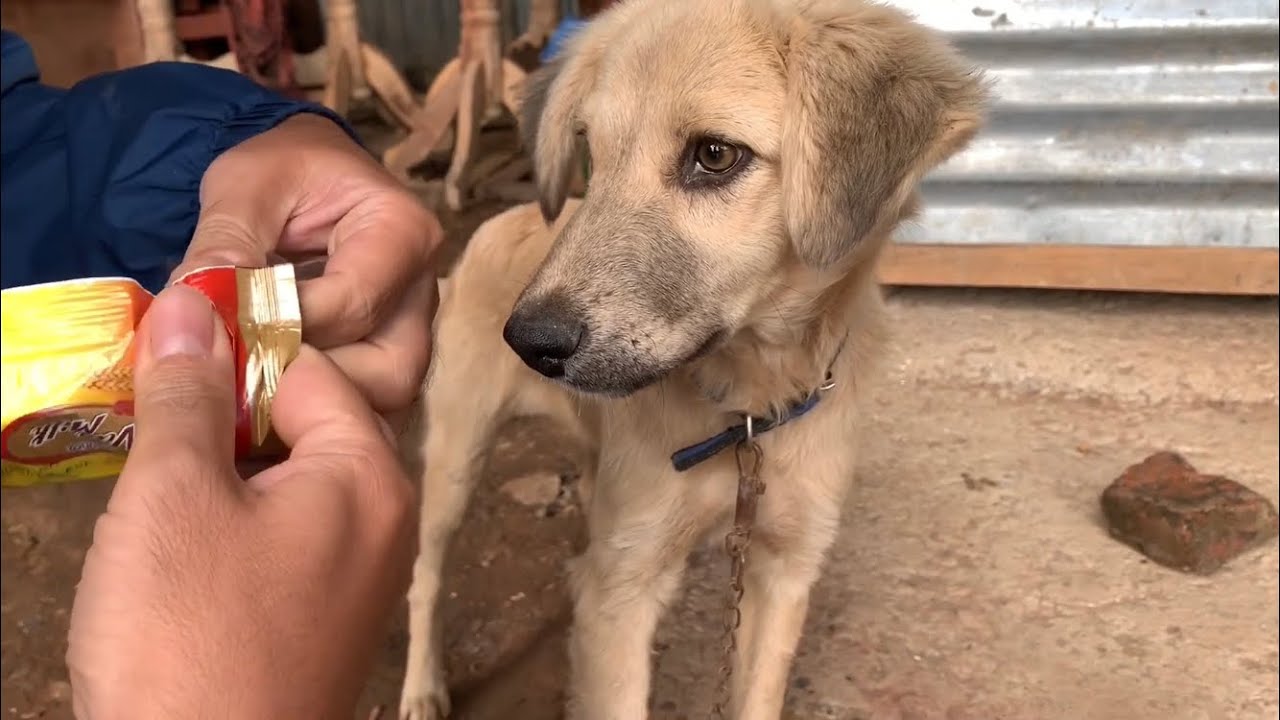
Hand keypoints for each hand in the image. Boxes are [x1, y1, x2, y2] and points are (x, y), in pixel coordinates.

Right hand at [67, 285, 416, 719]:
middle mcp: (384, 519)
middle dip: (228, 415)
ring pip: (291, 480)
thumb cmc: (190, 638)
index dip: (235, 354)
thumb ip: (186, 396)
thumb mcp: (173, 497)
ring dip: (224, 469)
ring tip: (157, 479)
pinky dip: (236, 520)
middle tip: (152, 421)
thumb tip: (191, 307)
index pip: (310, 370)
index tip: (168, 354)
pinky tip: (181, 538)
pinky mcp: (327, 615)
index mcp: (369, 475)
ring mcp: (360, 573)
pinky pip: (288, 534)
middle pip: (308, 423)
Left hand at [171, 112, 441, 416]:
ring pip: (386, 401)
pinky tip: (265, 408)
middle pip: (389, 371)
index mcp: (403, 231)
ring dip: (314, 411)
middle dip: (309, 388)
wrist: (302, 176)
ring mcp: (413, 332)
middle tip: (236, 380)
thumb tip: (196, 306)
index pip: (352, 306)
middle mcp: (423, 291)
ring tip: (246, 398)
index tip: (218, 332)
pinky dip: (318, 418)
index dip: (281, 329)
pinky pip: (369, 407)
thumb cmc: (280, 169)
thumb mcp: (242, 185)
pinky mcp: (392, 360)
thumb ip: (225, 242)